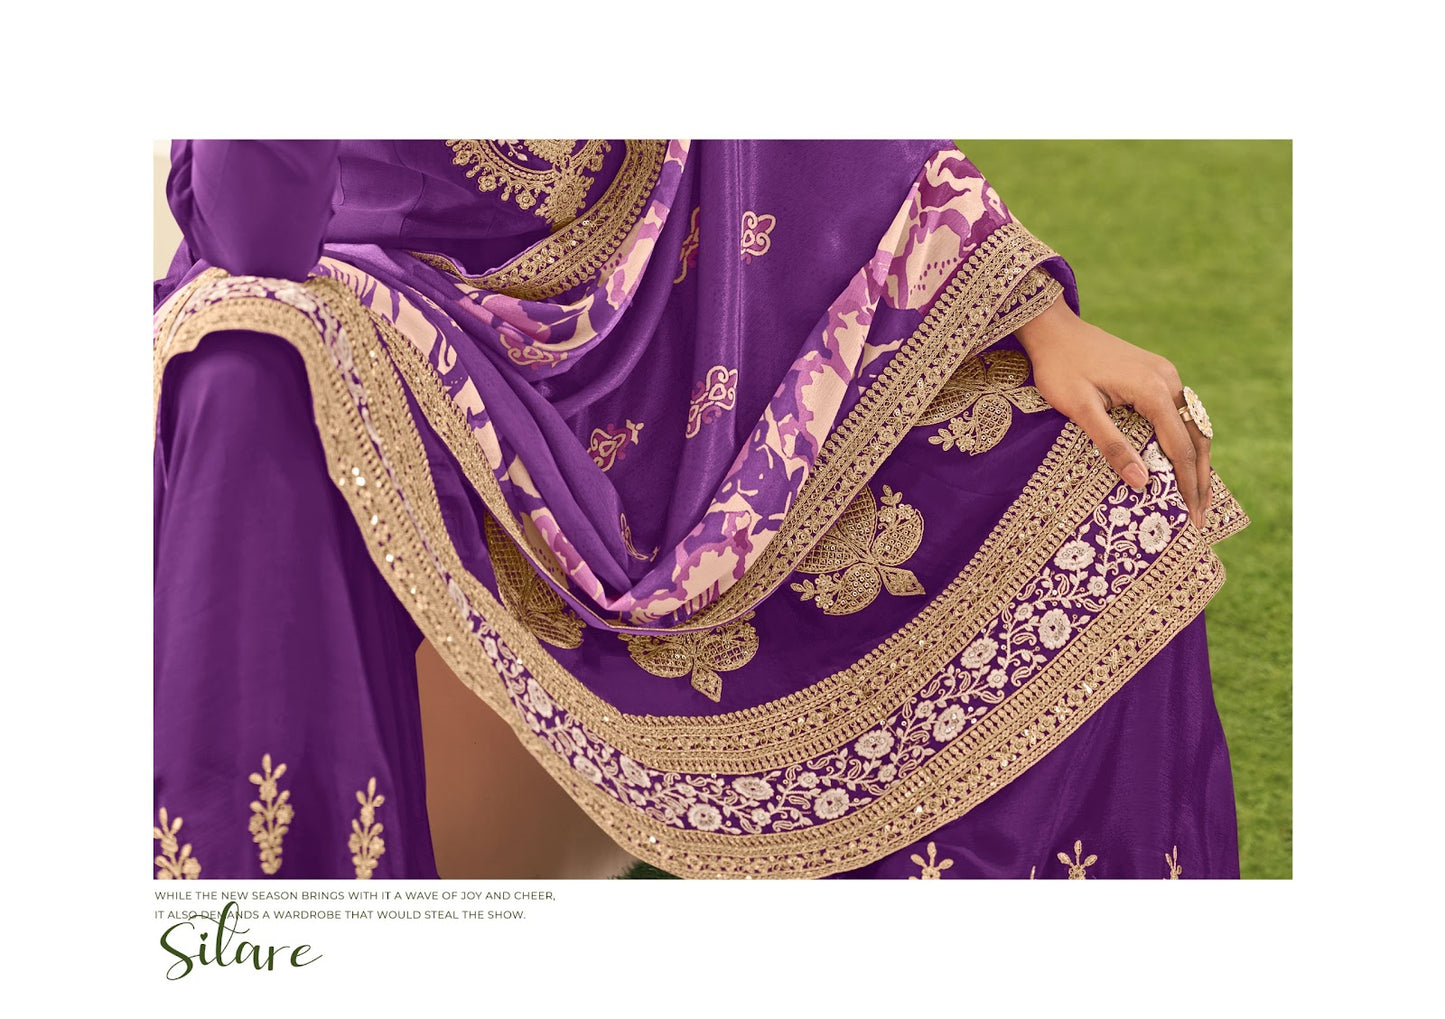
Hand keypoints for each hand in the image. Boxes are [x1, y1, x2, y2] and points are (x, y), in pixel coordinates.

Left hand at [1015, 295, 1210, 527]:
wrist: (1053, 330)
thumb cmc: (1060, 369)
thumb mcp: (1080, 410)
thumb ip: (1112, 445)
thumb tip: (1142, 482)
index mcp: (1153, 390)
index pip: (1180, 449)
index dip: (1187, 486)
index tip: (1192, 519)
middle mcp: (1168, 380)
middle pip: (1196, 437)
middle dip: (1200, 479)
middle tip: (1201, 517)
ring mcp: (1165, 374)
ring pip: (1192, 425)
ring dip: (1197, 460)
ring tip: (1198, 496)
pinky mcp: (1157, 374)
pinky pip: (1180, 413)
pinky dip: (1186, 441)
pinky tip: (1183, 462)